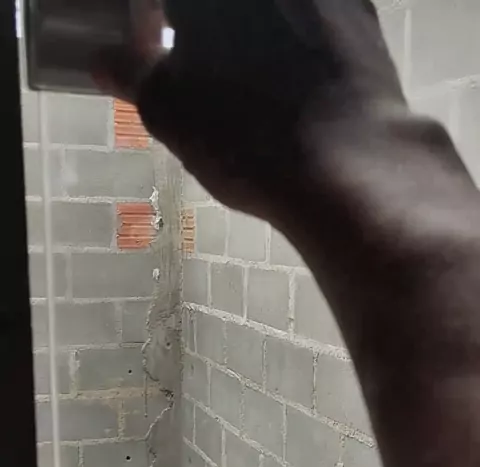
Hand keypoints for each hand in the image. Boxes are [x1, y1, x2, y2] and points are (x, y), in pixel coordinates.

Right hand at [99, 0, 404, 226]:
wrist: (348, 164)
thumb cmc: (243, 135)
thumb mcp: (168, 111)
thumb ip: (132, 73)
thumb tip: (105, 60)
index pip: (163, 1)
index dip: (150, 18)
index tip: (151, 46)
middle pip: (222, 10)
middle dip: (204, 29)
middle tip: (201, 66)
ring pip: (272, 12)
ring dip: (252, 32)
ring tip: (251, 80)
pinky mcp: (363, 13)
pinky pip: (317, 14)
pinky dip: (298, 37)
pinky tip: (296, 82)